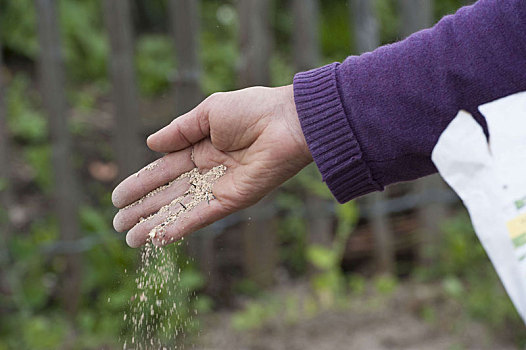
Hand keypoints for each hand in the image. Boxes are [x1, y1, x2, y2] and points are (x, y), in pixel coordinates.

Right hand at [112, 85, 311, 246]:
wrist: (287, 122)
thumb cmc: (252, 110)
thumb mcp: (208, 112)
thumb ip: (179, 130)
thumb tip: (150, 145)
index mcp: (200, 148)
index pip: (163, 170)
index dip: (140, 183)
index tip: (117, 197)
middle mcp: (207, 171)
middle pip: (168, 194)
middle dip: (142, 209)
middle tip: (118, 224)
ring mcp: (219, 187)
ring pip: (181, 209)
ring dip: (155, 224)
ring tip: (130, 239)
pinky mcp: (233, 200)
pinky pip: (202, 216)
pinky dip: (180, 227)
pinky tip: (158, 238)